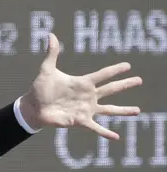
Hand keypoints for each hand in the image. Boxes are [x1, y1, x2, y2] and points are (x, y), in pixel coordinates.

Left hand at [19, 33, 142, 139]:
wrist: (33, 107)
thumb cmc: (41, 88)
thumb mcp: (47, 69)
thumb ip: (52, 53)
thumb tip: (51, 34)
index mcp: (82, 83)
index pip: (102, 75)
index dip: (115, 70)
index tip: (128, 65)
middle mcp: (87, 96)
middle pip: (111, 89)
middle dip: (125, 85)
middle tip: (139, 80)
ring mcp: (86, 109)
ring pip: (109, 110)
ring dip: (123, 110)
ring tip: (137, 110)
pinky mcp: (80, 121)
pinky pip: (96, 128)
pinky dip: (105, 133)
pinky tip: (116, 137)